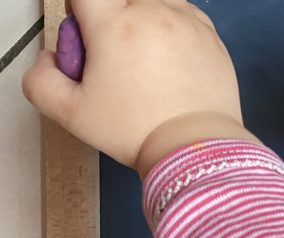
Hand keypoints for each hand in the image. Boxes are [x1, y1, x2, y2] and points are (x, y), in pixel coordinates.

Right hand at [23, 0, 258, 175]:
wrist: (194, 147)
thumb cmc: (138, 129)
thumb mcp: (70, 112)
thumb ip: (41, 80)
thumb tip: (49, 59)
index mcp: (115, 24)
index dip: (79, 8)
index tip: (83, 30)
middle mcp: (153, 13)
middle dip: (110, 15)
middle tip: (112, 49)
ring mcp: (187, 22)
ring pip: (155, 1)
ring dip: (143, 15)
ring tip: (143, 52)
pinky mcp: (211, 37)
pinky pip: (185, 14)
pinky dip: (173, 25)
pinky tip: (169, 55)